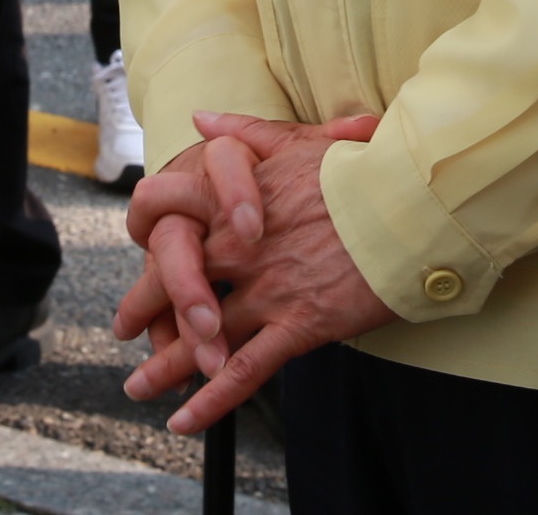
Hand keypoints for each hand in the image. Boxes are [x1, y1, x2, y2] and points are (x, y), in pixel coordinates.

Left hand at [115, 110, 389, 432]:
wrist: (414, 203)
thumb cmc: (364, 168)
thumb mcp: (299, 141)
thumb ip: (244, 132)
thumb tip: (200, 119)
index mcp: (237, 199)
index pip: (173, 212)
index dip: (149, 234)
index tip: (139, 249)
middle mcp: (242, 245)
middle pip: (174, 278)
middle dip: (143, 307)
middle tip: (123, 329)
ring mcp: (269, 287)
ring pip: (199, 333)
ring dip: (164, 365)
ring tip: (137, 388)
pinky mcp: (300, 324)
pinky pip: (244, 370)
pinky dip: (210, 400)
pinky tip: (185, 420)